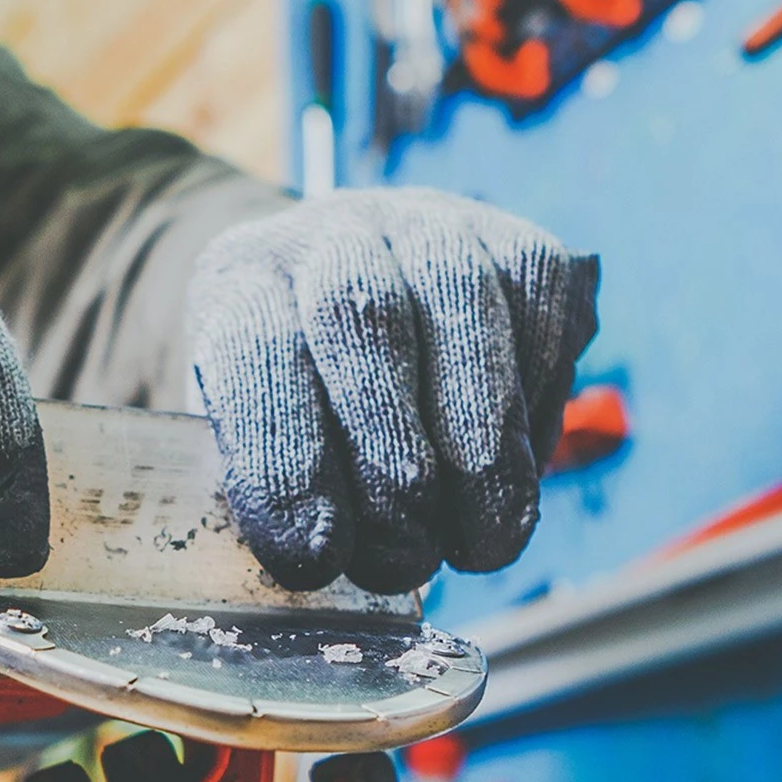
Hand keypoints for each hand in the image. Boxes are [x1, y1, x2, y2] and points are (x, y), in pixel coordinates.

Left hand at [189, 188, 598, 592]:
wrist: (358, 306)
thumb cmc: (298, 405)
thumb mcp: (254, 442)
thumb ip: (270, 486)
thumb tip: (318, 553)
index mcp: (239, 281)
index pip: (253, 352)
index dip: (285, 459)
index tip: (316, 554)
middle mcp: (330, 235)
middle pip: (359, 317)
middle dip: (390, 456)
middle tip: (406, 556)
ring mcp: (430, 225)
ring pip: (461, 305)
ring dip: (480, 444)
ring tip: (482, 543)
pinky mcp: (519, 241)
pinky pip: (541, 311)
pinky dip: (536, 406)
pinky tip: (517, 476)